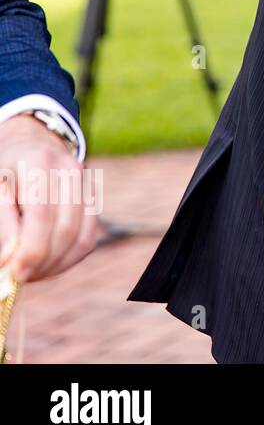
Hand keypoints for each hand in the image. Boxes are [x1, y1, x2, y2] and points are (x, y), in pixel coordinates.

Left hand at [0, 115, 99, 282]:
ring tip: (30, 274)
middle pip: (64, 229)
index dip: (30, 249)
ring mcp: (87, 185)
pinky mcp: (94, 201)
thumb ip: (3, 220)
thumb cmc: (4, 172)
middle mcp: (70, 170)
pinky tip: (47, 266)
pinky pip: (88, 240)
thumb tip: (11, 257)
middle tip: (18, 278)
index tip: (12, 272)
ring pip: (80, 239)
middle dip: (41, 261)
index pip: (42, 214)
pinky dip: (68, 260)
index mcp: (39, 162)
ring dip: (55, 265)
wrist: (29, 145)